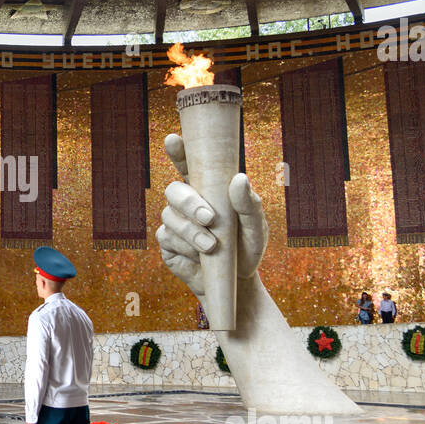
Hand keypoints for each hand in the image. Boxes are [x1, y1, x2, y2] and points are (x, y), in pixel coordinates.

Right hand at [156, 133, 268, 300]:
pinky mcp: (168, 245)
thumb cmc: (247, 248)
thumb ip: (249, 204)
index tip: (173, 139)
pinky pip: (168, 240)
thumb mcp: (256, 227)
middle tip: (208, 217)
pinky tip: (201, 257)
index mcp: (207, 189)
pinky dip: (186, 248)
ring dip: (191, 232)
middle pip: (173, 190)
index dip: (178, 151)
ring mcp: (174, 223)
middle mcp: (187, 202)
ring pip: (170, 217)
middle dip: (188, 202)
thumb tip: (239, 178)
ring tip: (211, 246)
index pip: (188, 164)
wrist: (236, 284)